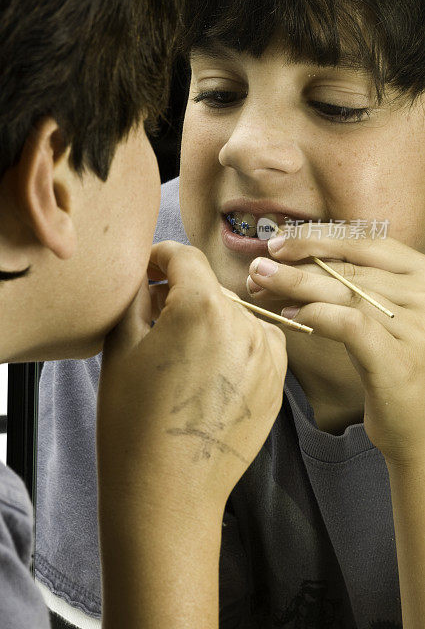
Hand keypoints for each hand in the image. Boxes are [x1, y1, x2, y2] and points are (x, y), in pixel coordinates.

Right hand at [98, 240, 286, 518]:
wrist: (166, 495)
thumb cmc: (133, 422)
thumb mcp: (120, 346)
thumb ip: (137, 295)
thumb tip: (149, 275)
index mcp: (202, 308)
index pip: (183, 257)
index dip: (159, 257)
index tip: (146, 270)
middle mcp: (245, 325)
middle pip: (208, 288)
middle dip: (180, 294)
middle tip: (151, 320)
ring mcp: (268, 357)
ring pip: (233, 316)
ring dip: (207, 322)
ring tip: (178, 357)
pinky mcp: (278, 384)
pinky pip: (255, 345)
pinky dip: (233, 347)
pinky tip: (205, 375)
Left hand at [246, 226, 424, 464]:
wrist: (421, 427)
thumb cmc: (391, 365)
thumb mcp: (380, 316)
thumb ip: (353, 285)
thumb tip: (288, 261)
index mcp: (422, 275)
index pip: (365, 242)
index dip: (317, 238)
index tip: (278, 243)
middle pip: (348, 268)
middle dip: (296, 266)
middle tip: (256, 269)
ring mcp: (418, 328)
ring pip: (344, 292)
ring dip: (295, 285)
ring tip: (259, 285)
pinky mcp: (401, 362)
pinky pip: (351, 325)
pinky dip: (317, 315)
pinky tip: (289, 317)